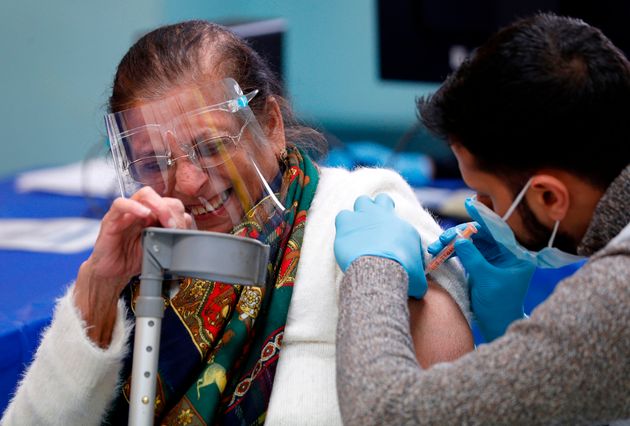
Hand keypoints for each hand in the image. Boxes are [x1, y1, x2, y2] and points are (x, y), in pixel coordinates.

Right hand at [74, 186, 192, 346]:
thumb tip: (188, 224)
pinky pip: (121, 204)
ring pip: (144, 194)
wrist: (113, 274)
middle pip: (161, 196)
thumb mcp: (159, 247)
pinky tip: (144, 215)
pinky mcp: (111, 220)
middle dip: (172, 211)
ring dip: (159, 206)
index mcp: (155, 217)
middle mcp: (141, 211)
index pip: (171, 204)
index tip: (181, 231)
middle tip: (174, 228)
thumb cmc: (135, 259)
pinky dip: (134, 206)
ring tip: (164, 222)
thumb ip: (173, 235)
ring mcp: (127, 214)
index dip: (179, 216)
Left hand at [334, 193, 426, 298]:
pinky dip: (344, 224)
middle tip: (374, 222)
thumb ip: (418, 278)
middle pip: (381, 200)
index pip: (400, 222)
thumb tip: (419, 289)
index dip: (392, 225)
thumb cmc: (402, 275)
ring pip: (361, 201)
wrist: (380, 271)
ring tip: (358, 227)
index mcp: (403, 228)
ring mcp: (364, 217)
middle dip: (377, 208)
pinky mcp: (347, 224)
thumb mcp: (417, 279)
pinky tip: (345, 236)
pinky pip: (343, 215)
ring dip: (360, 212)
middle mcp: (384, 217)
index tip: (389, 235)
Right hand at [428, 222, 534, 340]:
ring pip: (469, 241)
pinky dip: (452, 252)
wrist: (498, 325)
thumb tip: (460, 238)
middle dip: (459, 234)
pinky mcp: (480, 264)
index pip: (498, 228)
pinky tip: (440, 253)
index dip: (483, 216)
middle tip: (442, 240)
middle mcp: (505, 251)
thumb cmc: (499, 305)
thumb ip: (473, 257)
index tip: (470, 203)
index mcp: (516, 253)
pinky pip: (464, 251)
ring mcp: (492, 257)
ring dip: (451, 243)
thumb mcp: (487, 279)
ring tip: (435, 248)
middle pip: (480, 233)